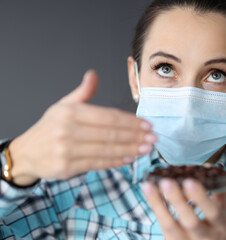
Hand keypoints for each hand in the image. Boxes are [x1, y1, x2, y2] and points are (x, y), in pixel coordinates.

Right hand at [9, 70, 156, 185]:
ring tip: (146, 149)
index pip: (108, 116)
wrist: (27, 153)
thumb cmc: (50, 128)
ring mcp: (66, 150)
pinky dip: (116, 161)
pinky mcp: (66, 167)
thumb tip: (93, 74)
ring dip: (130, 149)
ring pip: (106, 150)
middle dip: (135, 136)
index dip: (130, 121)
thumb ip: (83, 92)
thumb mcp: (63, 106)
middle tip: (153, 138)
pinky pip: (97, 164)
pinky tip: (129, 158)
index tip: (147, 124)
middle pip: (110, 133)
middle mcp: (67, 130)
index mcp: (69, 112)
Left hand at [142, 179, 225, 239]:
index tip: (189, 181)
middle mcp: (205, 237)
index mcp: (220, 226)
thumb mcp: (223, 212)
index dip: (201, 198)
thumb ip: (218, 192)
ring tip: (148, 186)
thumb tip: (210, 168)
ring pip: (170, 228)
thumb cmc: (218, 228)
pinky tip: (149, 194)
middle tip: (166, 182)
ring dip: (158, 205)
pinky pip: (162, 228)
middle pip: (191, 222)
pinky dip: (156, 209)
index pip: (212, 212)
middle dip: (178, 201)